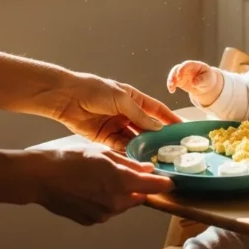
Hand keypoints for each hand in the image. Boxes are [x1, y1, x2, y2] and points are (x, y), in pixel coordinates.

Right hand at [29, 146, 174, 224]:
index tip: (170, 181)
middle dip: (138, 186)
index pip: (155, 187)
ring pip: (123, 204)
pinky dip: (105, 201)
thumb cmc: (69, 160)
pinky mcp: (92, 221)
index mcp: (122, 182)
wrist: (41, 178)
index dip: (165, 183)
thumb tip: (147, 168)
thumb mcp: (102, 154)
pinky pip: (107, 210)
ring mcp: (104, 214)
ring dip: (120, 193)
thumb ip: (129, 163)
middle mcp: (116, 202)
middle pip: (139, 196)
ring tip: (101, 178)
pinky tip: (90, 189)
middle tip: (126, 172)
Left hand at [52, 74, 180, 151]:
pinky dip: (128, 152)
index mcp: (133, 98)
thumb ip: (140, 115)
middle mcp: (127, 113)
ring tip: (154, 156)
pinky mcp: (104, 137)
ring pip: (134, 139)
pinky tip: (136, 158)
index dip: (169, 118)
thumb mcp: (121, 99)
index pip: (156, 110)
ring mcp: (116, 125)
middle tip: (170, 149)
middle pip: (146, 127)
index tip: (182, 128)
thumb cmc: (94, 90)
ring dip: (142, 146)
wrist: (66, 97)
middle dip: (157, 137)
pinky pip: (120, 146)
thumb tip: (157, 128)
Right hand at [167, 60, 222, 104]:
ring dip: (170, 80)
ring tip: (171, 87)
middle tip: (173, 82)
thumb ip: (201, 80)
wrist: (205, 85)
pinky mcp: (179, 81)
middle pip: (177, 68)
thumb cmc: (207, 79)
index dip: (182, 69)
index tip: (179, 76)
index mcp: (194, 65)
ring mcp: (182, 74)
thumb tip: (193, 83)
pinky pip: (173, 82)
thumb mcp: (207, 79)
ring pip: (173, 74)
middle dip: (174, 74)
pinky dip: (171, 86)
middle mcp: (186, 68)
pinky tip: (172, 91)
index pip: (187, 64)